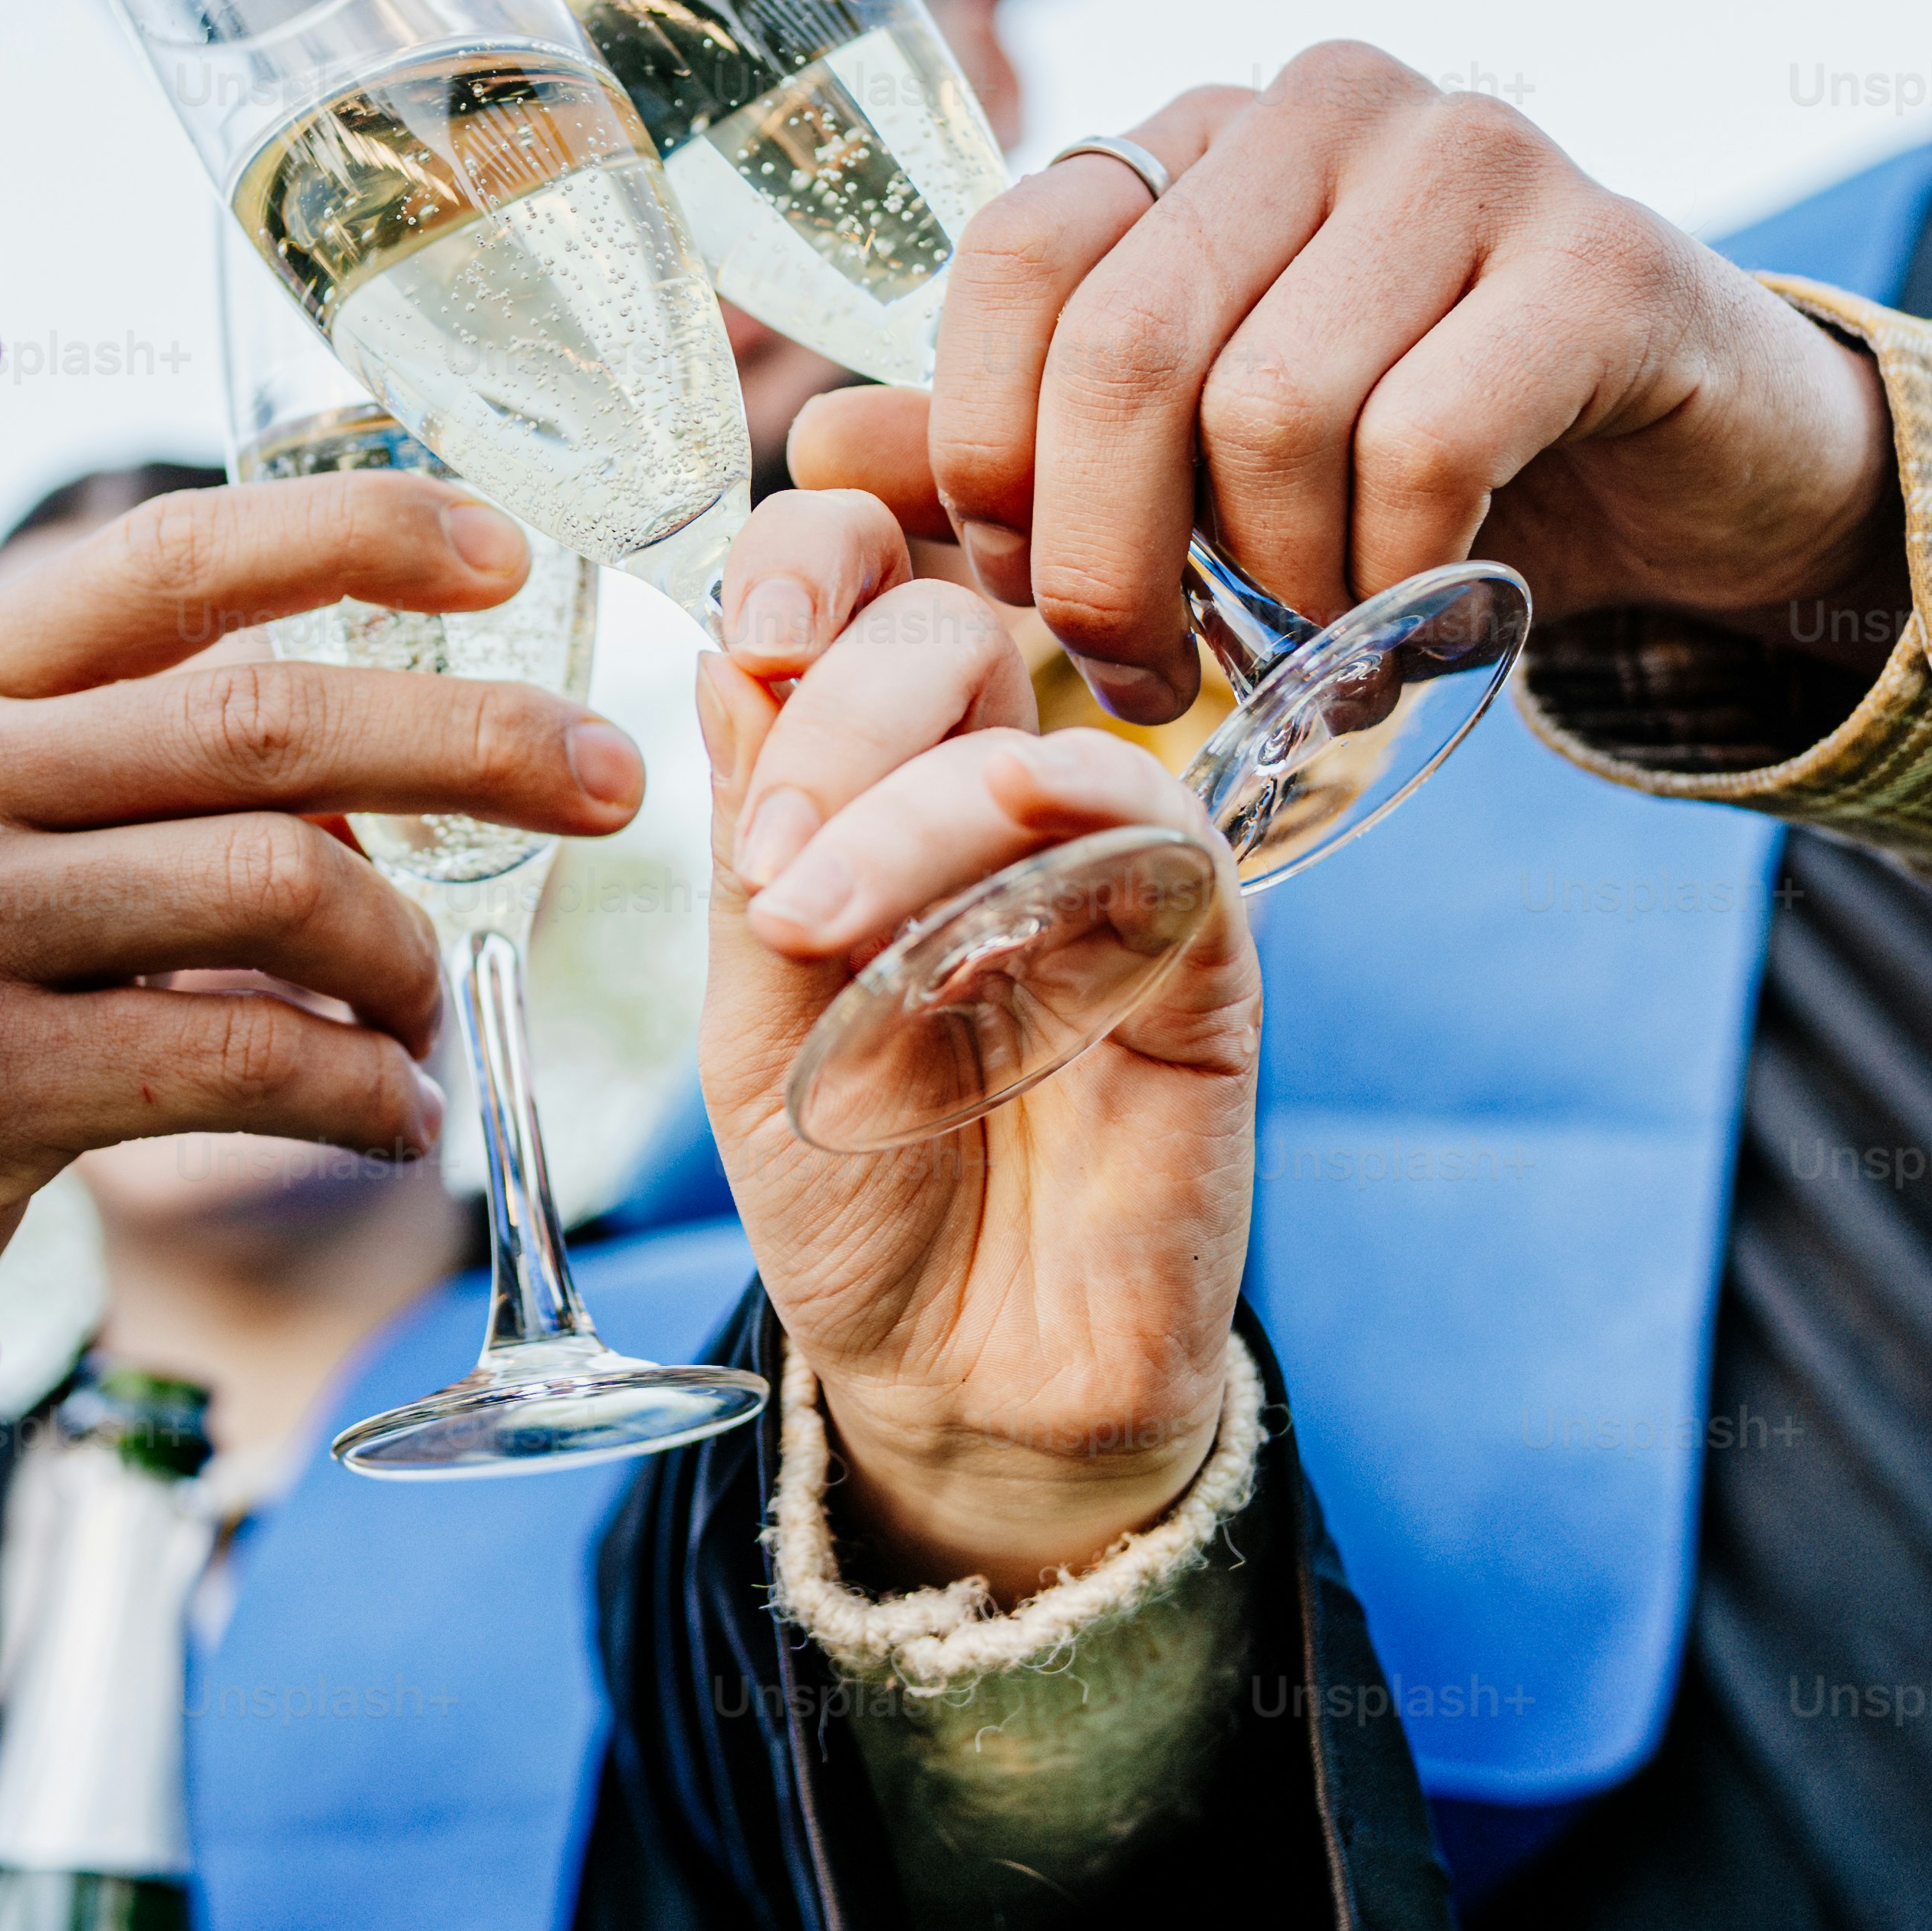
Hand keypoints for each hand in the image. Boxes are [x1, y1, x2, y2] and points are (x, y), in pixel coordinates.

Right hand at [0, 473, 645, 1309]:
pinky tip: (398, 1120)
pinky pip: (243, 1057)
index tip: (510, 544)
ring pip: (282, 886)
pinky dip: (364, 1091)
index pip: (169, 560)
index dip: (349, 530)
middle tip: (611, 783)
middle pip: (263, 722)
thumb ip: (171, 775)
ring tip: (427, 1018)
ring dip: (409, 959)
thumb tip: (396, 774)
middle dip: (474, 741)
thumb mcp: (15, 836)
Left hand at [704, 493, 1260, 1595]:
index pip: (871, 583)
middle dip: (838, 695)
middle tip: (766, 858)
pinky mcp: (1203, 957)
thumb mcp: (750, 1011)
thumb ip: (757, 841)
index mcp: (886, 780)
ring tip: (803, 920)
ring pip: (1037, 722)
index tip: (751, 631)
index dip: (813, 554)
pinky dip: (1032, 849)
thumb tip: (728, 648)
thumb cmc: (854, 1190)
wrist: (954, 1376)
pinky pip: (1149, 834)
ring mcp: (1110, 867)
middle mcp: (1003, 799)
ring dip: (902, 795)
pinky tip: (949, 947)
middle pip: (952, 617)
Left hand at [806, 45, 1898, 721]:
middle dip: (1106, 561)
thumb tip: (820, 454)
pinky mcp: (1603, 250)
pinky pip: (1427, 443)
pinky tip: (1415, 621)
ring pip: (1272, 409)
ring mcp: (1472, 152)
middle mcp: (1320, 104)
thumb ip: (1017, 443)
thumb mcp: (1194, 455)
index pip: (1013, 258)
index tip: (1027, 596)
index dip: (985, 453)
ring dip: (1275, 585)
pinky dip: (1397, 578)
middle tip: (1146, 676)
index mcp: (1199, 132)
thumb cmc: (1417, 457)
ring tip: (1310, 645)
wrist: (1692, 465)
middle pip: (1124, 345)